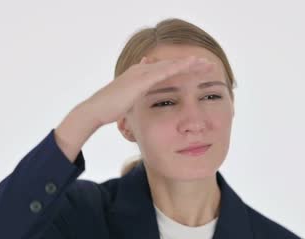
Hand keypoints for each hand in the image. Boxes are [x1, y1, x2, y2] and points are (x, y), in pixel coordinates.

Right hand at [79, 55, 214, 126]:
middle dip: (191, 64)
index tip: (197, 71)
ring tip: (206, 63)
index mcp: (140, 75)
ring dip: (190, 63)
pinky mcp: (142, 80)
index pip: (166, 70)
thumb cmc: (108, 109)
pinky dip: (179, 67)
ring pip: (171, 65)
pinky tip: (192, 65)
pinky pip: (165, 71)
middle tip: (208, 64)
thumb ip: (136, 100)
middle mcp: (142, 70)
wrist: (96, 110)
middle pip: (172, 64)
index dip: (182, 70)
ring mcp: (142, 73)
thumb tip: (141, 104)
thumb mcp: (127, 103)